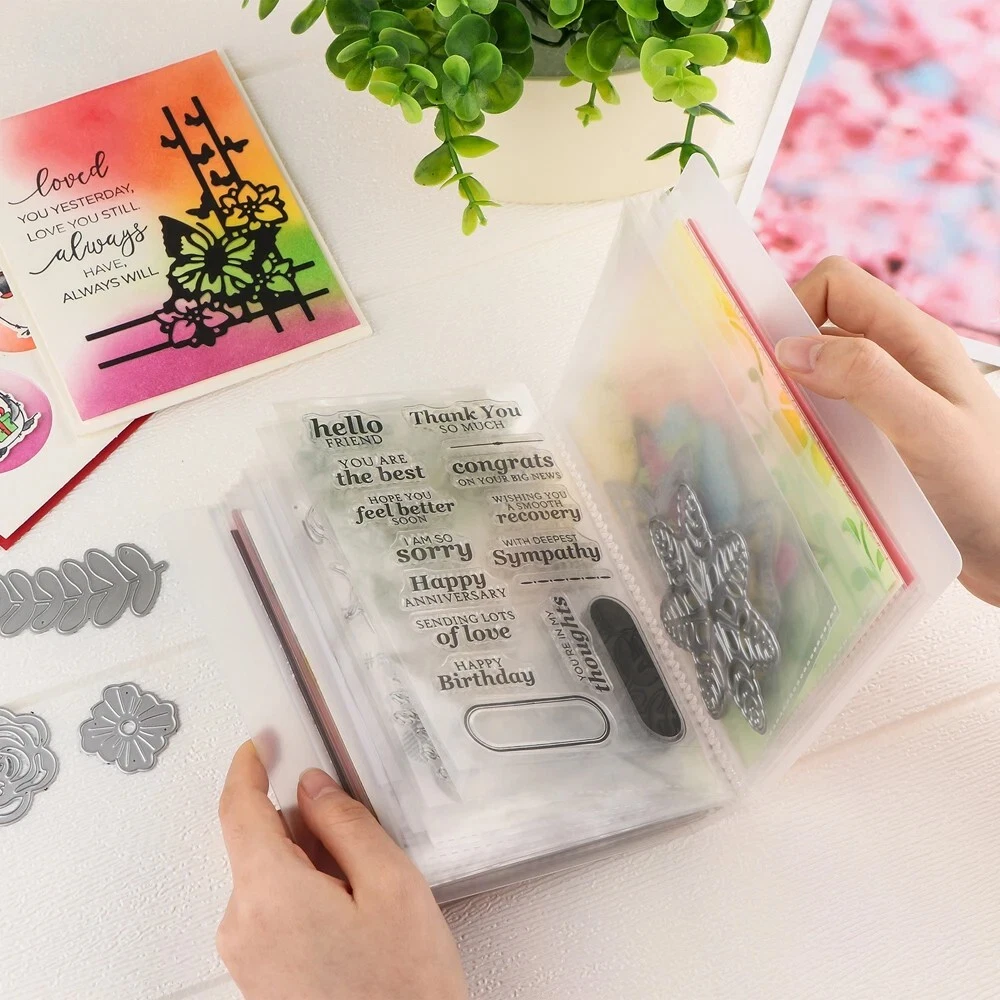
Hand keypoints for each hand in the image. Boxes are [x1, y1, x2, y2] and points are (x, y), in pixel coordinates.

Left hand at [216, 742, 467, 999]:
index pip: (239, 810)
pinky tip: (352, 922)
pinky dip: (306, 896)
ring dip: (311, 866)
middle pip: (259, 842)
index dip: (248, 768)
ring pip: (269, 876)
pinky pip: (272, 909)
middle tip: (362, 850)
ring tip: (367, 901)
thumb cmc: (401, 989)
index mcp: (269, 893)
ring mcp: (247, 955)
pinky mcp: (259, 976)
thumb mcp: (391, 885)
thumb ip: (346, 822)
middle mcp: (243, 925)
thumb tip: (313, 788)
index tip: (258, 745)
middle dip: (305, 828)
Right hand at [775, 256, 999, 606]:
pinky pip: (829, 415)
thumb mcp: (926, 428)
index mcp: (914, 340)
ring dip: (791, 394)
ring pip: (822, 372)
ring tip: (771, 431)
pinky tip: (797, 458)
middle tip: (758, 398)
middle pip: (823, 324)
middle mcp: (900, 361)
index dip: (793, 305)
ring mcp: (890, 400)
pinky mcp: (881, 438)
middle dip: (783, 351)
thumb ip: (866, 379)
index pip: (837, 284)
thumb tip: (791, 347)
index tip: (764, 356)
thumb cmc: (984, 491)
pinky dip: (803, 426)